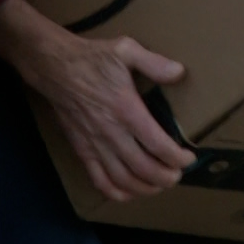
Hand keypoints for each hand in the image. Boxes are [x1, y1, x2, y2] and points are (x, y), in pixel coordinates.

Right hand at [0, 0, 196, 201]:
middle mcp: (111, 132)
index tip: (189, 158)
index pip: (158, 145)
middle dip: (166, 178)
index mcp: (126, 109)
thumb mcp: (125, 50)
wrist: (54, 67)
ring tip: (160, 184)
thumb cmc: (92, 58)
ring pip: (123, 180)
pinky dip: (116, 193)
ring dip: (145, 188)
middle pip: (144, 169)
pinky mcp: (81, 149)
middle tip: (177, 175)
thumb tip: (179, 72)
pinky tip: (130, 192)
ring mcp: (95, 144)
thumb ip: (153, 63)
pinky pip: (99, 180)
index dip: (178, 158)